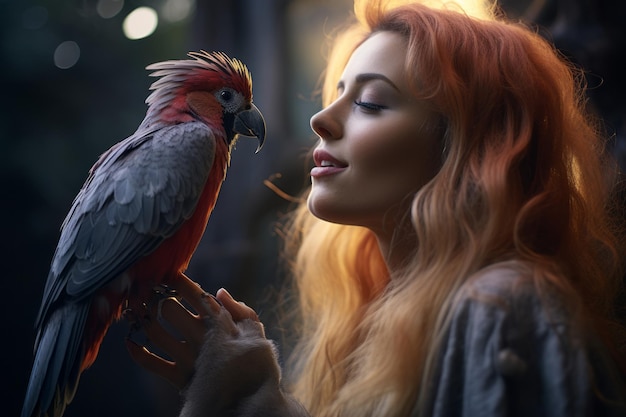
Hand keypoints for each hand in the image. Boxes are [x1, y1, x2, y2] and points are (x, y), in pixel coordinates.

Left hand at [125, 275, 259, 389]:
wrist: (251, 397)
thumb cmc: (254, 358)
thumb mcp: (255, 330)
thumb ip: (240, 309)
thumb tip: (219, 291)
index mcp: (220, 322)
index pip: (193, 293)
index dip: (176, 281)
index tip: (166, 275)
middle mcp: (201, 337)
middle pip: (168, 309)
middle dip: (155, 298)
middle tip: (146, 292)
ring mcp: (189, 358)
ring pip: (155, 332)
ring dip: (141, 319)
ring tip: (136, 311)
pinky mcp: (179, 378)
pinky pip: (150, 363)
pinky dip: (135, 351)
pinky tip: (130, 340)